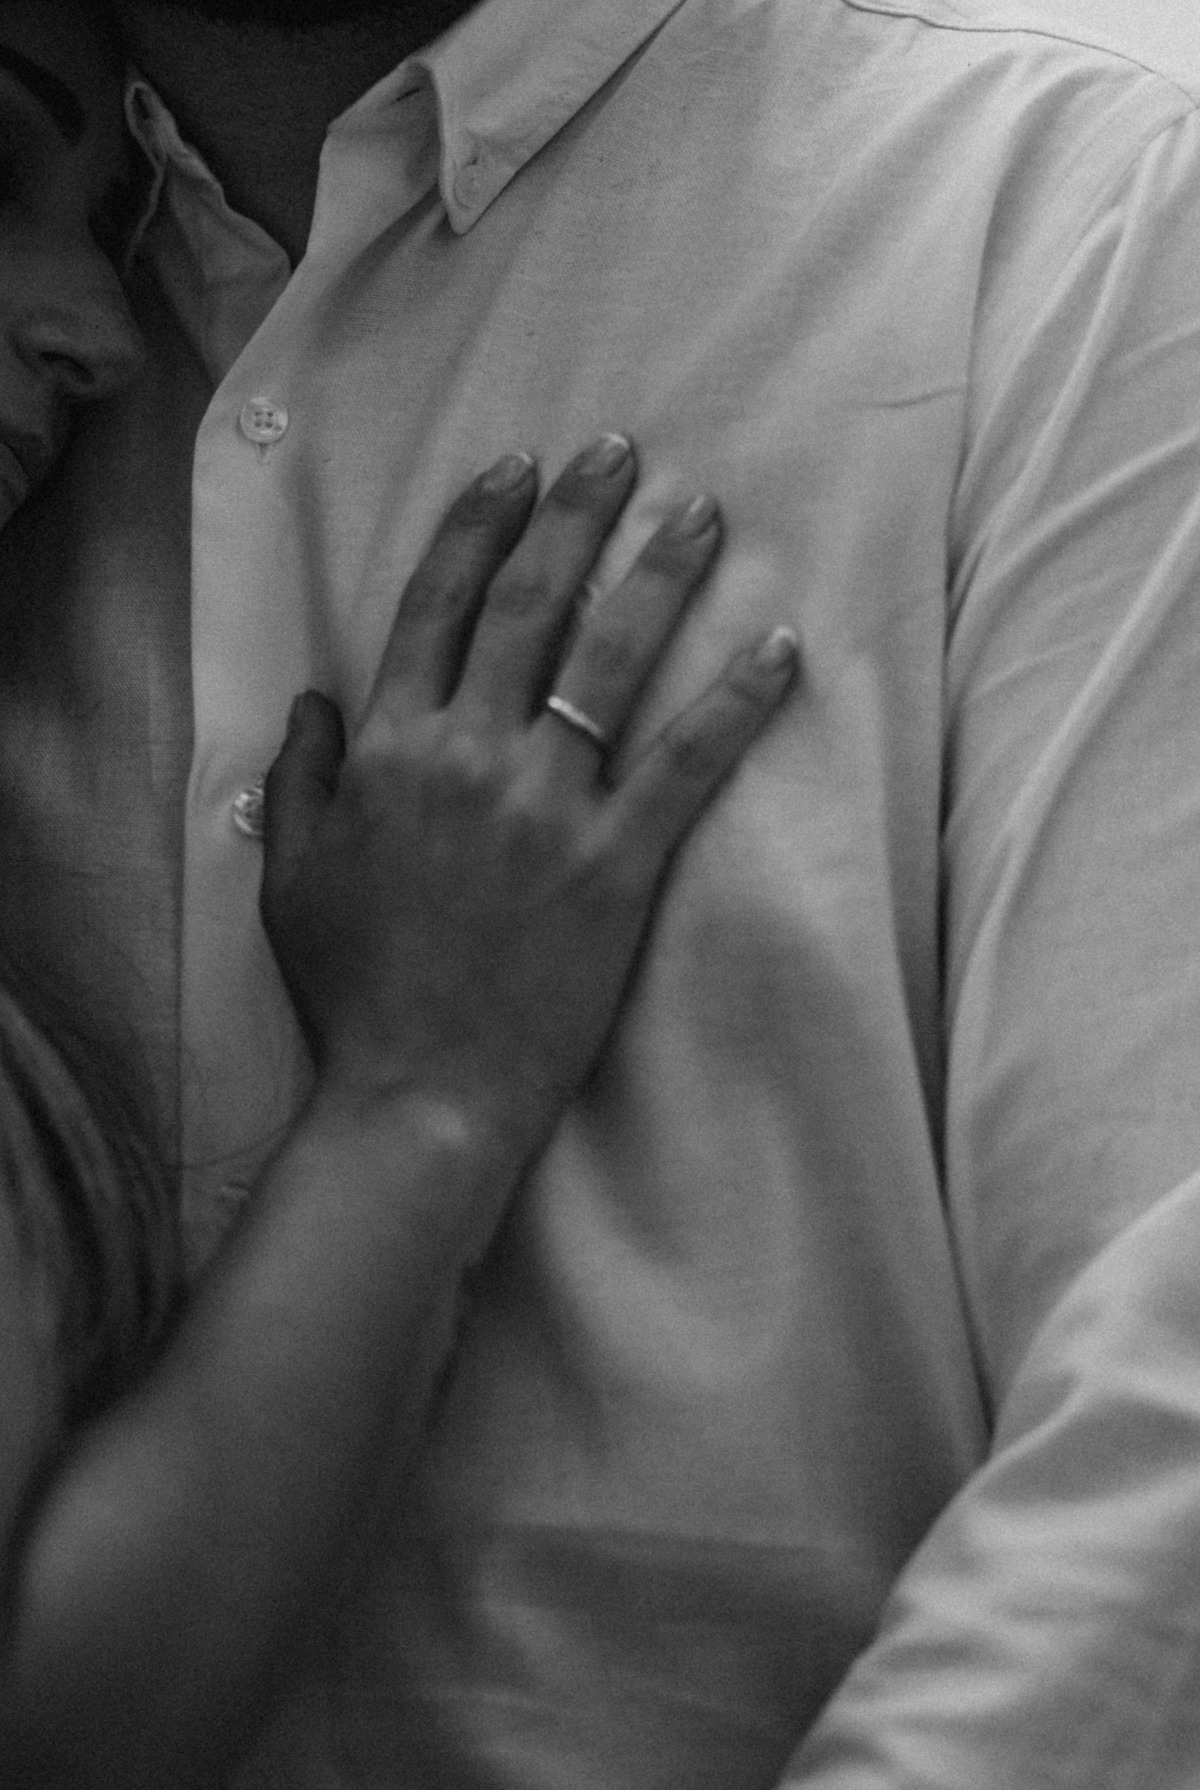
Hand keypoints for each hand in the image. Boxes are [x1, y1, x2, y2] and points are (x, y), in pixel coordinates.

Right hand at [260, 434, 797, 1154]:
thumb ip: (303, 776)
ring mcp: (549, 806)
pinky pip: (687, 764)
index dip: (478, 526)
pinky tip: (782, 646)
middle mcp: (471, 755)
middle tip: (619, 452)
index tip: (515, 470)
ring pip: (610, 660)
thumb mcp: (290, 877)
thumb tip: (316, 698)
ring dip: (658, 575)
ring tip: (700, 513)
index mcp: (390, 749)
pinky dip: (738, 701)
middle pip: (530, 606)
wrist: (420, 1091)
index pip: (437, 607)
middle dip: (575, 516)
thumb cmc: (354, 990)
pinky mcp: (618, 862)